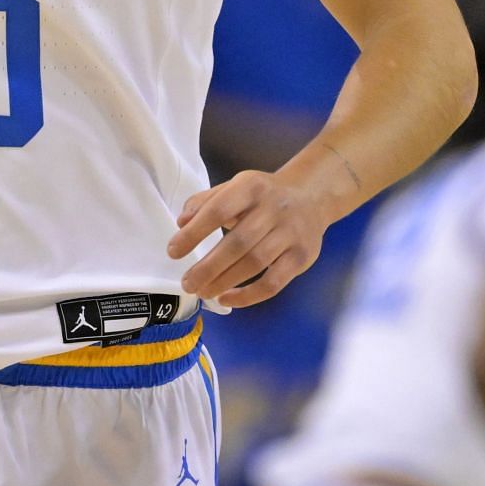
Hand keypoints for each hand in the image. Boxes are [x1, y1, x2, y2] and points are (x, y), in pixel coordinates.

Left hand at [166, 169, 333, 306]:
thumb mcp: (234, 187)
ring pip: (255, 264)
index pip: (218, 210)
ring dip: (224, 282)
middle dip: (208, 267)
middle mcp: (274, 209)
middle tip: (187, 284)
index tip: (173, 251)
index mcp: (251, 187)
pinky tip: (226, 299)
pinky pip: (274, 283)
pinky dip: (248, 296)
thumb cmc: (261, 195)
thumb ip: (205, 202)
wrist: (311, 196)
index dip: (194, 233)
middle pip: (238, 243)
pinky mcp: (302, 257)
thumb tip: (181, 223)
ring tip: (202, 292)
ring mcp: (291, 234)